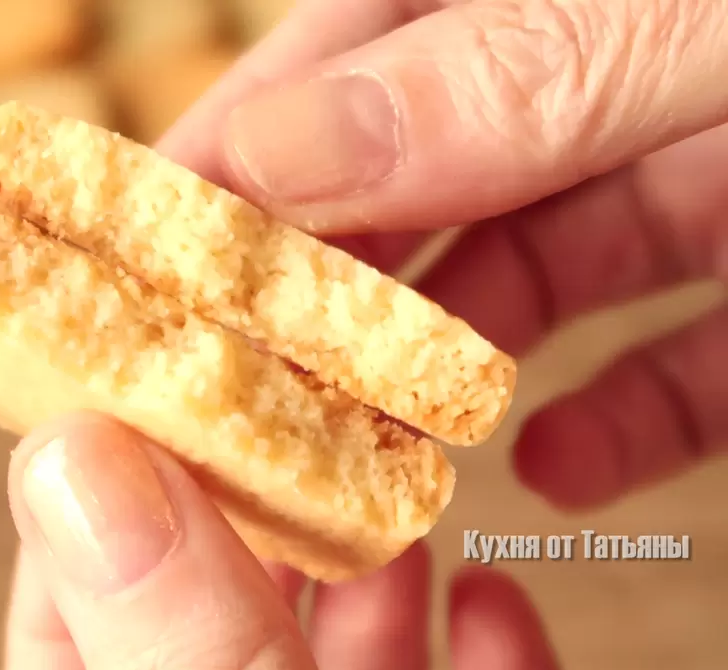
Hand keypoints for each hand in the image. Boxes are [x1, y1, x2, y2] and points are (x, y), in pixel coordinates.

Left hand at [2, 412, 559, 669]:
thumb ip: (172, 640)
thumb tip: (73, 457)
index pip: (65, 621)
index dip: (98, 497)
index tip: (141, 383)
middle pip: (209, 618)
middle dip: (256, 511)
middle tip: (284, 404)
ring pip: (333, 661)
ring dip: (369, 571)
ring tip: (392, 481)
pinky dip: (480, 655)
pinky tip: (493, 592)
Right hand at [157, 0, 727, 510]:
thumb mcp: (697, 24)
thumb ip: (511, 79)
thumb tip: (287, 152)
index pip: (348, 55)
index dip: (239, 150)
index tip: (151, 250)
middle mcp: (596, 79)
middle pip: (410, 183)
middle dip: (320, 286)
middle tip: (230, 381)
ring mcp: (682, 172)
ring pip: (520, 280)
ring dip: (438, 375)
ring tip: (362, 457)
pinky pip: (668, 362)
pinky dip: (614, 425)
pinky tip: (558, 469)